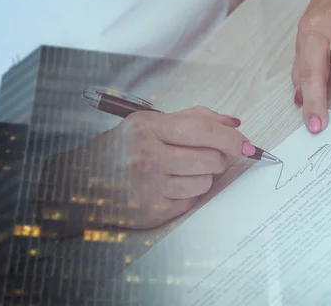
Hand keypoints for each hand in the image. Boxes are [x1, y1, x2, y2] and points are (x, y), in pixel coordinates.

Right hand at [81, 107, 251, 228]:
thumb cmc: (123, 148)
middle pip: (211, 160)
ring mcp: (149, 188)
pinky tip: (170, 186)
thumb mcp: (150, 123)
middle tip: (201, 155)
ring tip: (181, 170)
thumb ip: (194, 118)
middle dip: (216, 158)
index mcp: (148, 128)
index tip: (250, 146)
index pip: (202, 131)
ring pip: (206, 182)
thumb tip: (234, 123)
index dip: (231, 139)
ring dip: (203, 176)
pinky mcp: (152, 212)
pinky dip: (189, 193)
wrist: (80, 183)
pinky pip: (193, 201)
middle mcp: (147, 157)